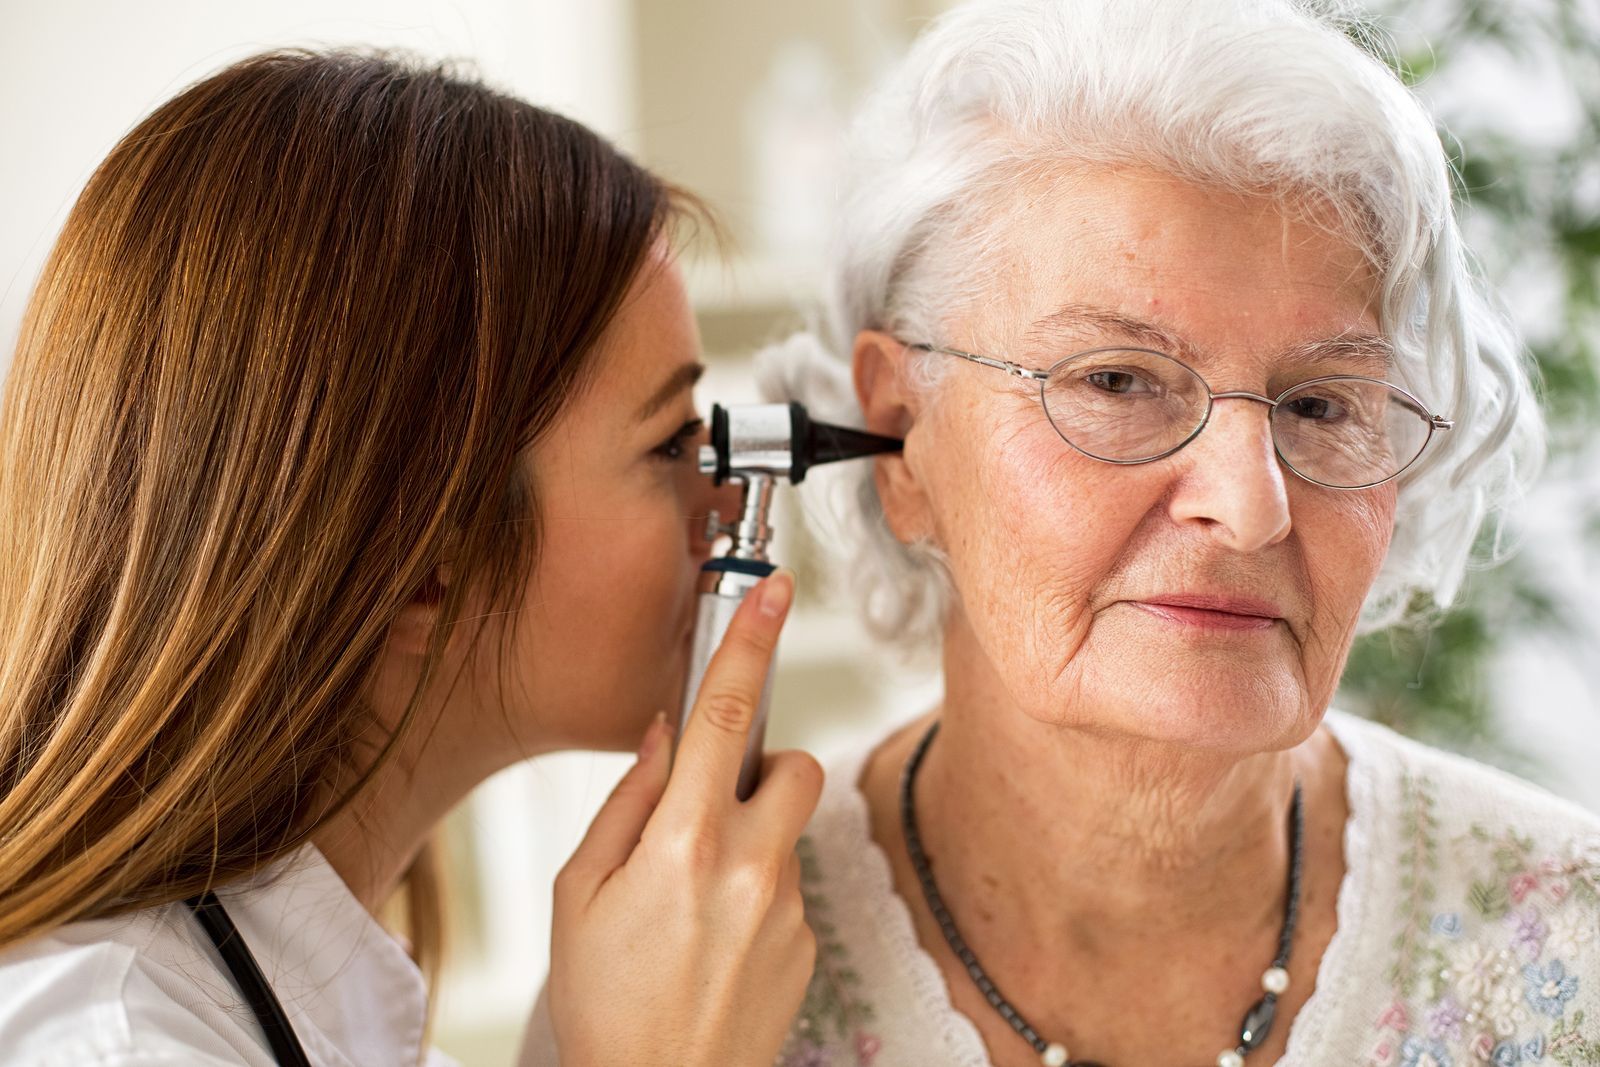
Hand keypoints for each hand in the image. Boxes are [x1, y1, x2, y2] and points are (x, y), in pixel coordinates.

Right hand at [547, 569, 822, 1066]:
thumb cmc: (605, 1005)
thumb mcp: (577, 896)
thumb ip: (626, 802)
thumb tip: (666, 736)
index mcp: (685, 845)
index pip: (727, 718)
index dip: (750, 644)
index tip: (775, 591)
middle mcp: (752, 869)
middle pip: (796, 764)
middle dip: (763, 768)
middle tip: (711, 811)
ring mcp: (789, 909)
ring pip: (788, 830)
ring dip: (752, 841)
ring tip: (695, 905)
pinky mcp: (810, 944)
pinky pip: (790, 886)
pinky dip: (758, 894)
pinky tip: (714, 943)